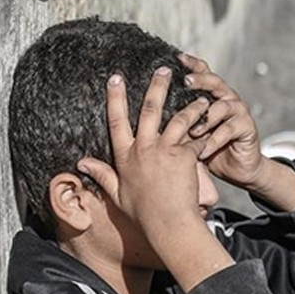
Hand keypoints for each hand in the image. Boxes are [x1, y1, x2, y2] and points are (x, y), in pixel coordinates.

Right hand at [77, 68, 210, 241]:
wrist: (169, 224)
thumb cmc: (144, 214)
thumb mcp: (117, 194)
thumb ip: (101, 175)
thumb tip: (81, 163)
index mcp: (125, 156)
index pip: (116, 121)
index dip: (115, 97)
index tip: (114, 78)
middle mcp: (143, 149)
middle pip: (149, 110)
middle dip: (156, 86)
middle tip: (163, 69)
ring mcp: (164, 151)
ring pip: (178, 119)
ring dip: (191, 106)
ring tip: (201, 97)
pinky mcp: (184, 156)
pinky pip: (196, 137)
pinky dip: (205, 129)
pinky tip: (213, 122)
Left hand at [181, 54, 294, 212]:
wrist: (235, 167)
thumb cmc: (208, 147)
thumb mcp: (188, 132)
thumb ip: (176, 119)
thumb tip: (147, 112)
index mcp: (211, 94)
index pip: (202, 72)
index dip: (191, 63)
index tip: (177, 57)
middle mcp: (226, 97)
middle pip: (214, 81)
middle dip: (199, 80)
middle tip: (185, 82)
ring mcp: (238, 111)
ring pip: (222, 105)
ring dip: (205, 118)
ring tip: (192, 131)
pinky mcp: (247, 127)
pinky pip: (229, 130)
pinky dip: (214, 140)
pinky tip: (202, 150)